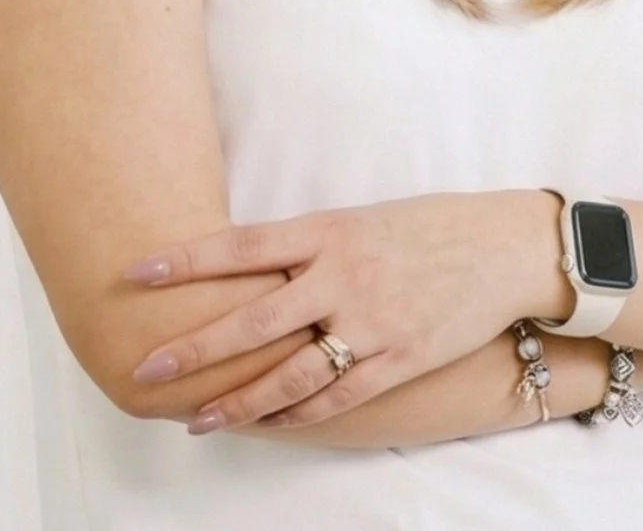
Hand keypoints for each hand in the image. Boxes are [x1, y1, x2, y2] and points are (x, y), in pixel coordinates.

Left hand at [122, 189, 547, 431]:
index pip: (244, 245)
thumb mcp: (365, 218)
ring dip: (238, 401)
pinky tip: (266, 422)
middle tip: (146, 370)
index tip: (137, 270)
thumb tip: (254, 265)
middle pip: (253, 319)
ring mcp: (371, 322)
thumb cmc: (430, 225)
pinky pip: (337, 396)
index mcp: (330, 230)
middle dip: (195, 349)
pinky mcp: (398, 359)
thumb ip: (312, 244)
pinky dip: (297, 414)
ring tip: (197, 419)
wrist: (505, 246)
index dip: (188, 259)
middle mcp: (343, 276)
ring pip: (289, 373)